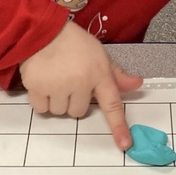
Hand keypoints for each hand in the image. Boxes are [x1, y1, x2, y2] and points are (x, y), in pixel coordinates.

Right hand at [19, 22, 142, 149]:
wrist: (43, 30)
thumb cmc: (74, 43)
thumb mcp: (99, 54)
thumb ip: (116, 74)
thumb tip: (137, 84)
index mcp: (99, 74)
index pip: (112, 104)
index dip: (119, 126)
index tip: (125, 145)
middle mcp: (80, 82)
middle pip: (78, 112)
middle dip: (73, 100)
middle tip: (68, 81)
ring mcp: (58, 86)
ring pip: (60, 112)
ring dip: (57, 101)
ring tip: (54, 78)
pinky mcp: (37, 87)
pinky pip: (41, 108)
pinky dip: (41, 99)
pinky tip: (42, 81)